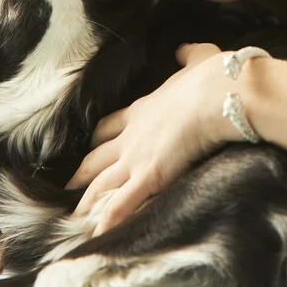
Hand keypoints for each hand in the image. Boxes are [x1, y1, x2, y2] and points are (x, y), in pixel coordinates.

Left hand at [66, 43, 234, 233]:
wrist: (217, 95)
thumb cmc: (212, 78)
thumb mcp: (198, 58)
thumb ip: (188, 55)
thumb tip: (183, 49)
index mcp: (142, 109)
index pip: (110, 126)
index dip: (99, 138)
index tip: (92, 146)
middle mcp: (132, 136)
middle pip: (97, 159)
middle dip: (83, 175)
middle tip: (70, 187)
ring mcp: (136, 158)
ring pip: (101, 186)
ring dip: (87, 203)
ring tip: (74, 220)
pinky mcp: (149, 177)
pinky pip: (121, 206)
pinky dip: (107, 222)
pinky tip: (95, 237)